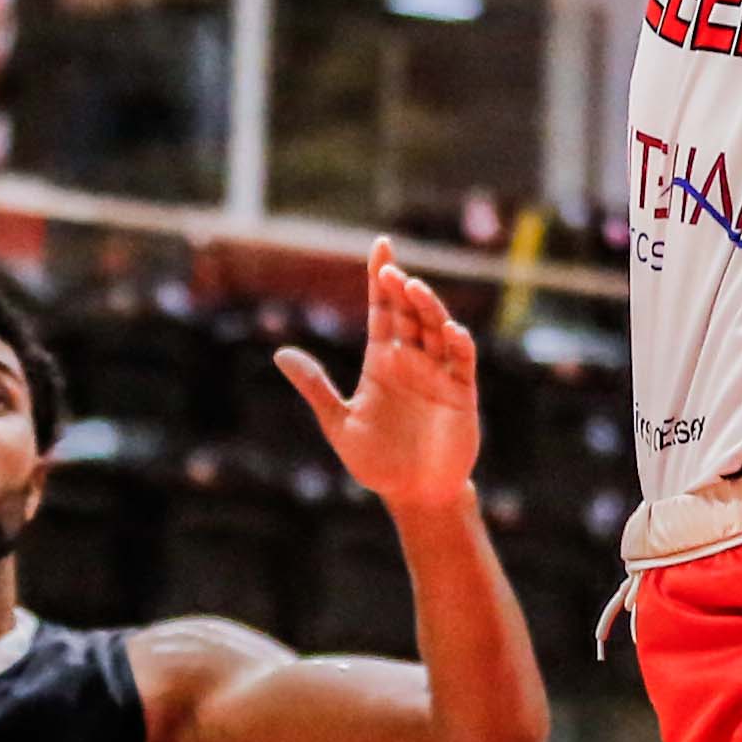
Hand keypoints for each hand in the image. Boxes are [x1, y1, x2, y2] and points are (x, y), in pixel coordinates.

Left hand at [277, 243, 481, 511]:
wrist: (414, 494)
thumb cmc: (377, 460)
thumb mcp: (339, 423)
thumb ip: (315, 387)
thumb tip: (280, 353)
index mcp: (382, 361)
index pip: (382, 310)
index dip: (380, 278)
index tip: (380, 247)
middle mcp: (412, 360)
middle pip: (410, 313)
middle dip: (403, 290)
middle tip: (391, 271)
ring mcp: (438, 374)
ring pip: (436, 329)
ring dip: (428, 308)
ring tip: (414, 289)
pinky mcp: (461, 393)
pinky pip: (462, 362)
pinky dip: (458, 345)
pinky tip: (450, 332)